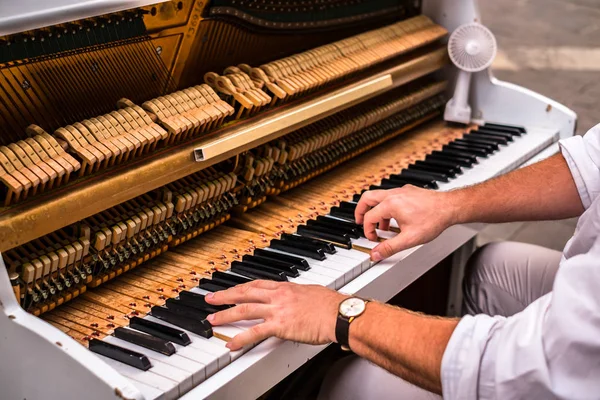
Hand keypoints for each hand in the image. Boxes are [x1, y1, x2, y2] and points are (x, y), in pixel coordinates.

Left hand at [205, 280, 346, 350]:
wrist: (338, 313)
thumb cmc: (330, 305)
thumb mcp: (311, 292)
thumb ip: (298, 295)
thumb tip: (297, 299)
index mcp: (285, 287)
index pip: (257, 284)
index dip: (241, 287)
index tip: (230, 289)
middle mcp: (278, 296)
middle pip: (245, 293)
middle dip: (225, 296)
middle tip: (210, 299)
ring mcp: (277, 310)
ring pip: (245, 310)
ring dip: (226, 315)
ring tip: (212, 320)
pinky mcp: (280, 326)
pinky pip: (255, 332)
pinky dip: (241, 338)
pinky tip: (231, 344)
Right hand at [355, 185, 457, 260]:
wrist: (450, 207)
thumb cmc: (433, 219)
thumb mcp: (409, 239)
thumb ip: (389, 248)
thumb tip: (375, 255)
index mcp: (390, 204)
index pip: (369, 217)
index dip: (367, 230)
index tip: (373, 239)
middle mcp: (393, 194)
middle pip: (367, 198)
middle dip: (360, 211)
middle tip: (359, 222)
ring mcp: (401, 190)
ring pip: (379, 196)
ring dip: (376, 210)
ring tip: (381, 225)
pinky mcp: (408, 190)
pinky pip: (390, 196)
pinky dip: (387, 206)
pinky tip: (396, 218)